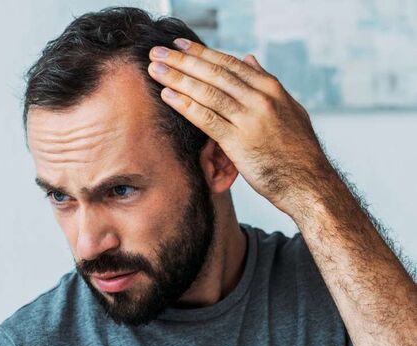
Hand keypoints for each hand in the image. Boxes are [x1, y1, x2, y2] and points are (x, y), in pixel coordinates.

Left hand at [147, 39, 336, 215]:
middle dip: (183, 60)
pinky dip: (185, 105)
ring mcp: (249, 119)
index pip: (230, 64)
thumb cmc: (298, 151)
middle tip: (159, 51)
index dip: (202, 53)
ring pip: (207, 92)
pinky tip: (167, 96)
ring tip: (155, 69)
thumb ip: (267, 83)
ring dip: (178, 78)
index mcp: (271, 89)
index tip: (181, 45)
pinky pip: (206, 119)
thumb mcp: (289, 109)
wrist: (308, 182)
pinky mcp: (238, 142)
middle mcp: (260, 99)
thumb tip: (250, 59)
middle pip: (215, 73)